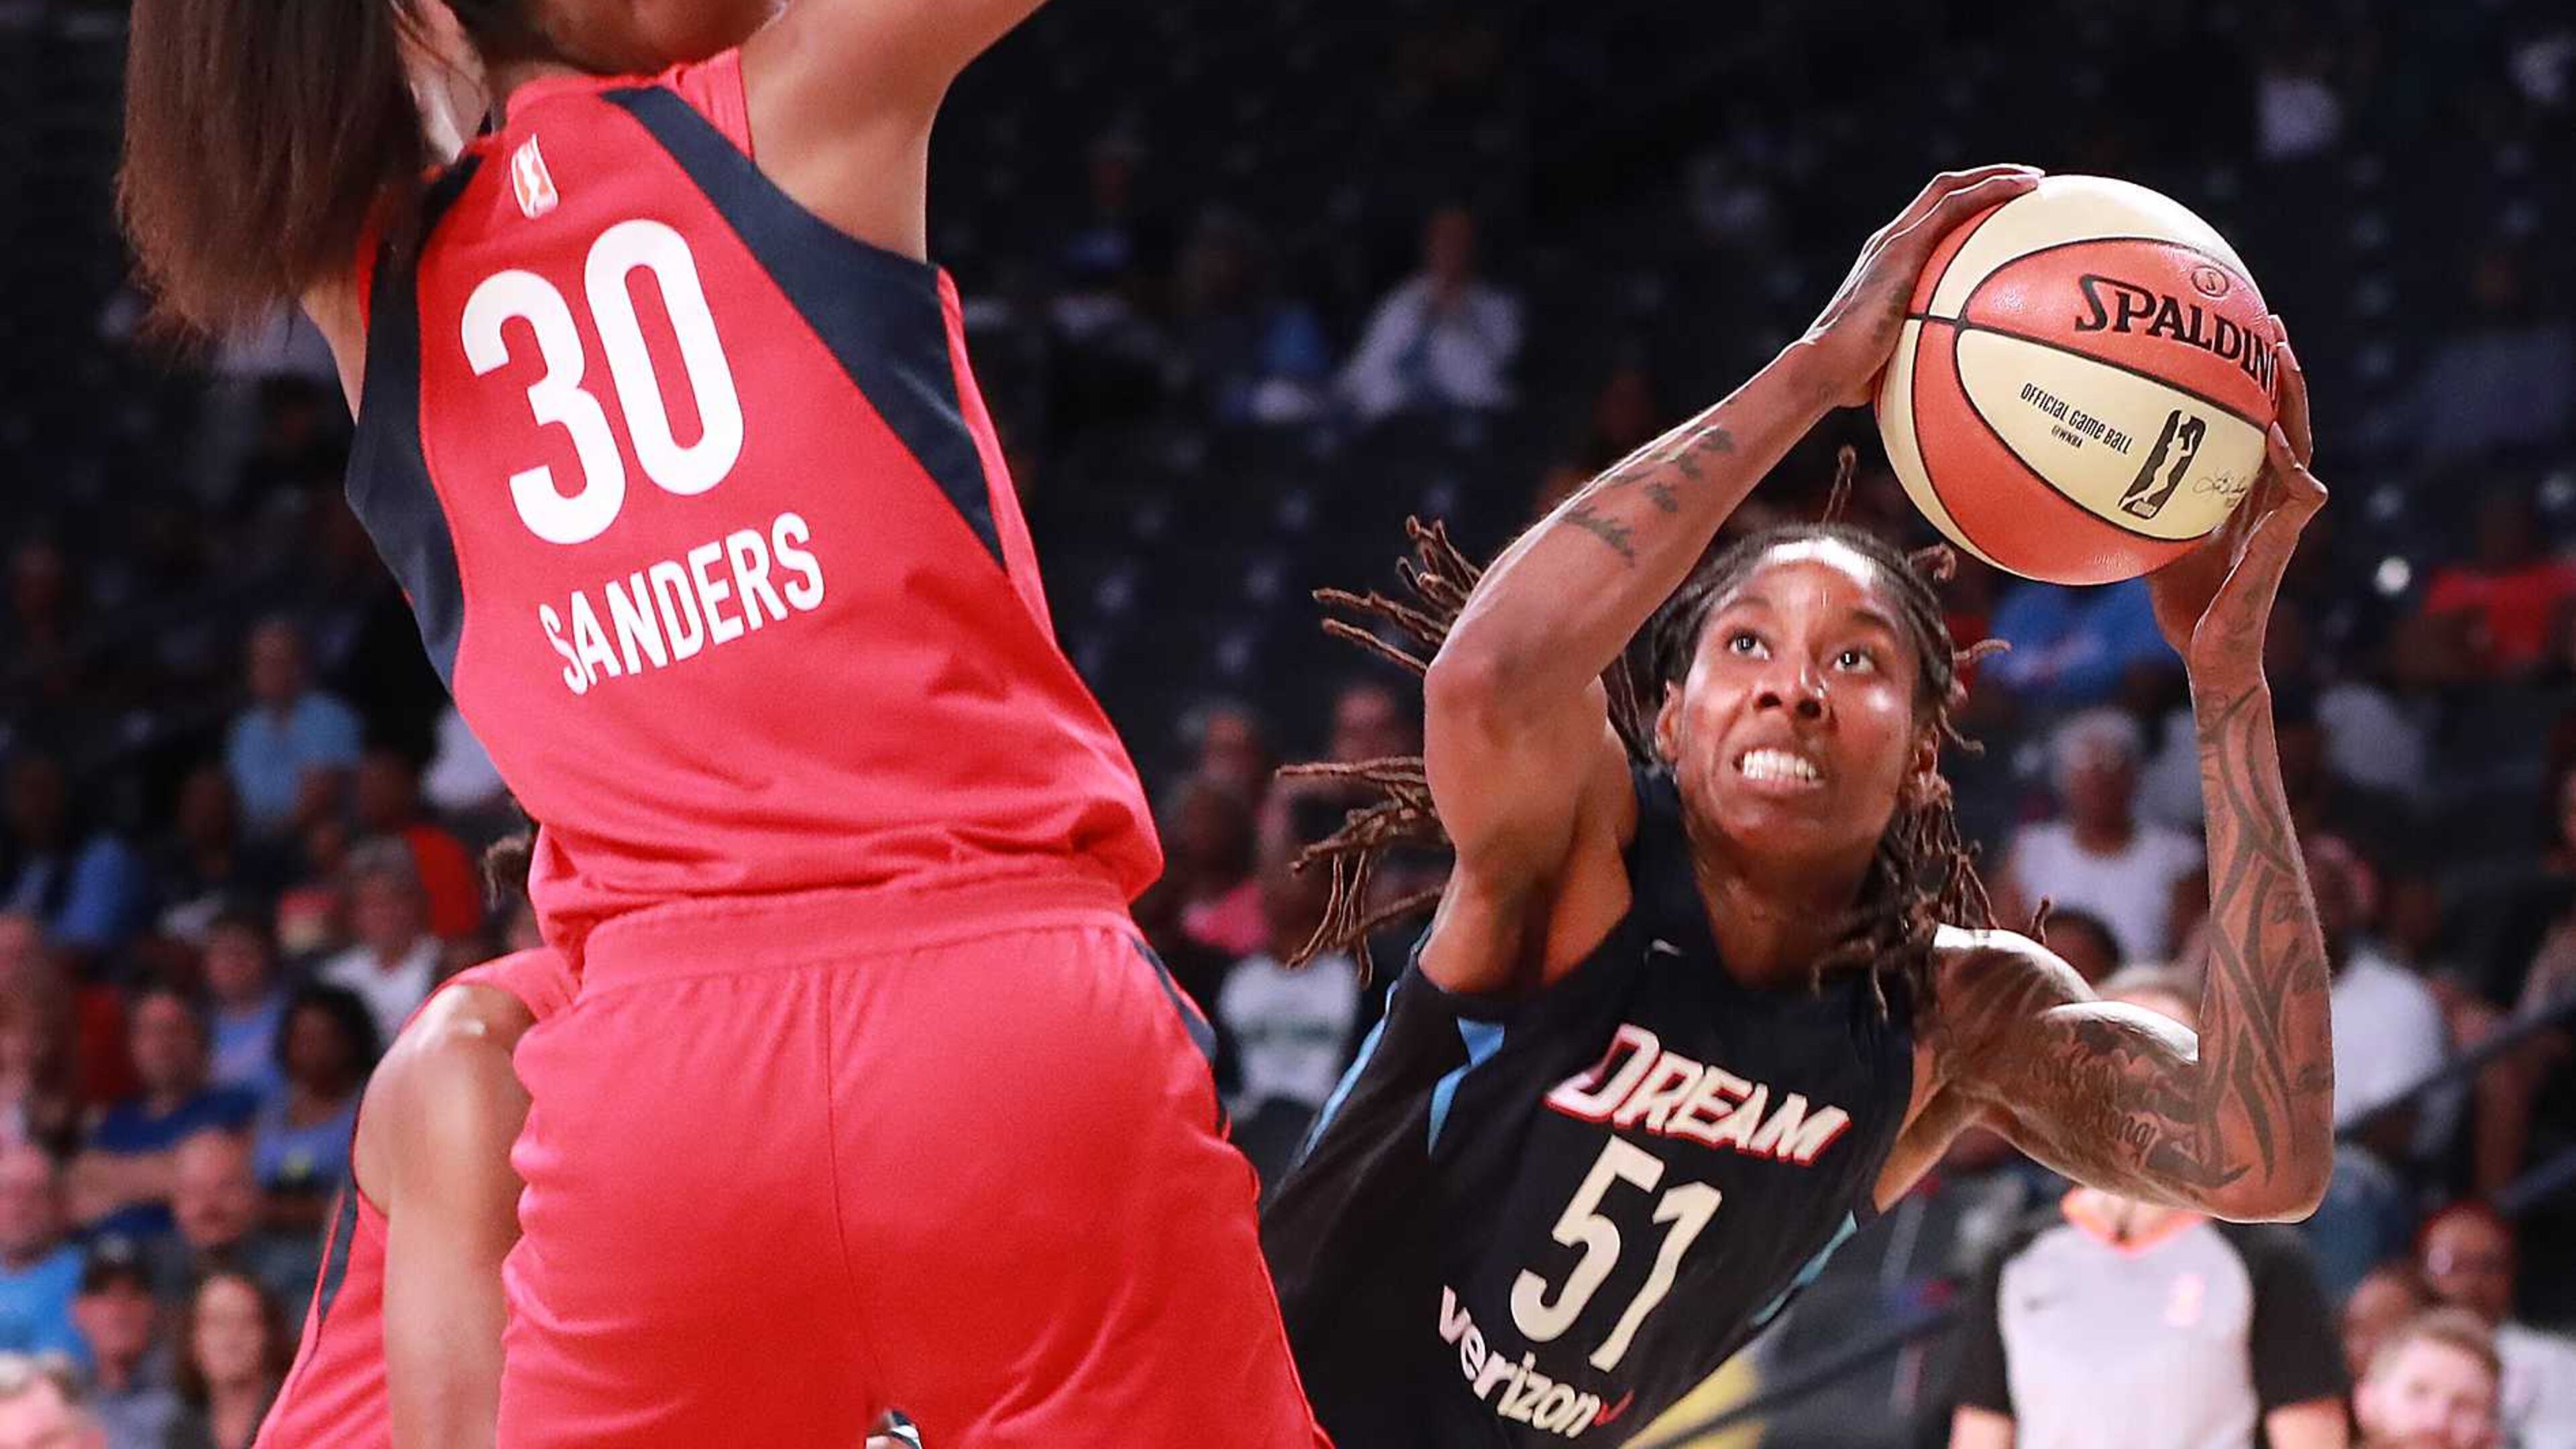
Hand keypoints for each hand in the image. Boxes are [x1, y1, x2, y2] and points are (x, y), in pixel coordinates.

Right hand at [1800, 165, 2042, 407]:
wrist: (1826, 365)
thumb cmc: (1852, 379)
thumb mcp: (1894, 362)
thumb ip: (1920, 356)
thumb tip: (1949, 386)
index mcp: (1886, 263)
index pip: (1928, 221)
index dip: (1965, 208)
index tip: (2002, 214)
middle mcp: (1888, 242)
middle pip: (1941, 193)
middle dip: (1985, 180)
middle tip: (2028, 186)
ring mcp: (1893, 240)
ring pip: (1949, 189)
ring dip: (1995, 176)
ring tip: (2034, 181)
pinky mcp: (1902, 245)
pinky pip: (1954, 206)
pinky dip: (1992, 190)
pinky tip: (2027, 191)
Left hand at [2148, 337, 2327, 670]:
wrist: (2210, 653)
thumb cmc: (2182, 602)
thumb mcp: (2149, 537)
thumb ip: (2133, 502)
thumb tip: (2081, 469)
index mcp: (2242, 490)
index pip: (2254, 423)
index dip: (2251, 382)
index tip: (2235, 335)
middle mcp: (2267, 495)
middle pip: (2286, 417)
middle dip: (2281, 369)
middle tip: (2267, 321)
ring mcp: (2282, 516)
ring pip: (2302, 442)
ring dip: (2296, 398)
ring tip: (2282, 355)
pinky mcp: (2287, 542)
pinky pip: (2299, 492)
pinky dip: (2287, 461)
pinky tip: (2271, 434)